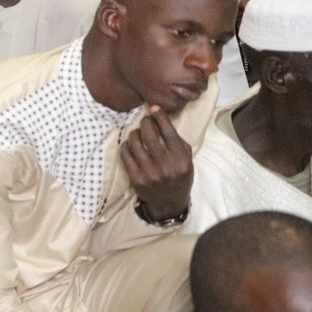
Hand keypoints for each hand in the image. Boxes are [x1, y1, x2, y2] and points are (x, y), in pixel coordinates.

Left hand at [120, 107, 194, 221]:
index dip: (160, 117)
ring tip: (137, 133)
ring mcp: (149, 173)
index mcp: (181, 160)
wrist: (169, 201)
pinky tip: (130, 144)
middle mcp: (166, 166)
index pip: (169, 132)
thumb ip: (176, 140)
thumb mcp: (186, 159)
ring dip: (134, 133)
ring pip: (135, 144)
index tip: (154, 109)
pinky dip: (126, 146)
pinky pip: (125, 155)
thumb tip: (159, 117)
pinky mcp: (136, 178)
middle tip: (145, 120)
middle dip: (145, 123)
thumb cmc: (178, 175)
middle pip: (149, 136)